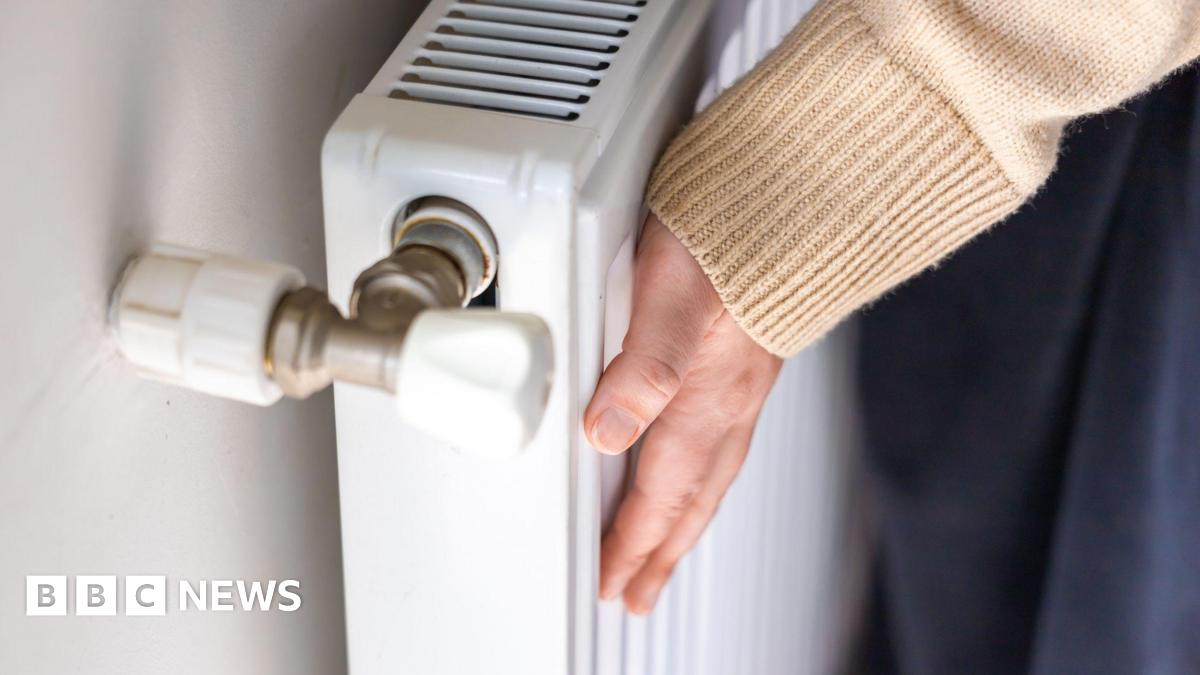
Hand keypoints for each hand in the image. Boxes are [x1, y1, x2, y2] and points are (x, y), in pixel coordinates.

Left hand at [585, 214, 782, 613]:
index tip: (611, 582)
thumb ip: (645, 365)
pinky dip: (704, 479)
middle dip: (660, 552)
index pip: (659, 491)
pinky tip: (697, 468)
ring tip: (663, 554)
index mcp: (705, 396)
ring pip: (709, 478)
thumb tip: (606, 431)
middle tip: (637, 594)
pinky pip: (724, 447)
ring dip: (683, 524)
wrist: (798, 196)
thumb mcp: (674, 293)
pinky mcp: (747, 362)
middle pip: (689, 500)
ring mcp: (743, 385)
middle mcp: (729, 401)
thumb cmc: (733, 235)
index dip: (631, 542)